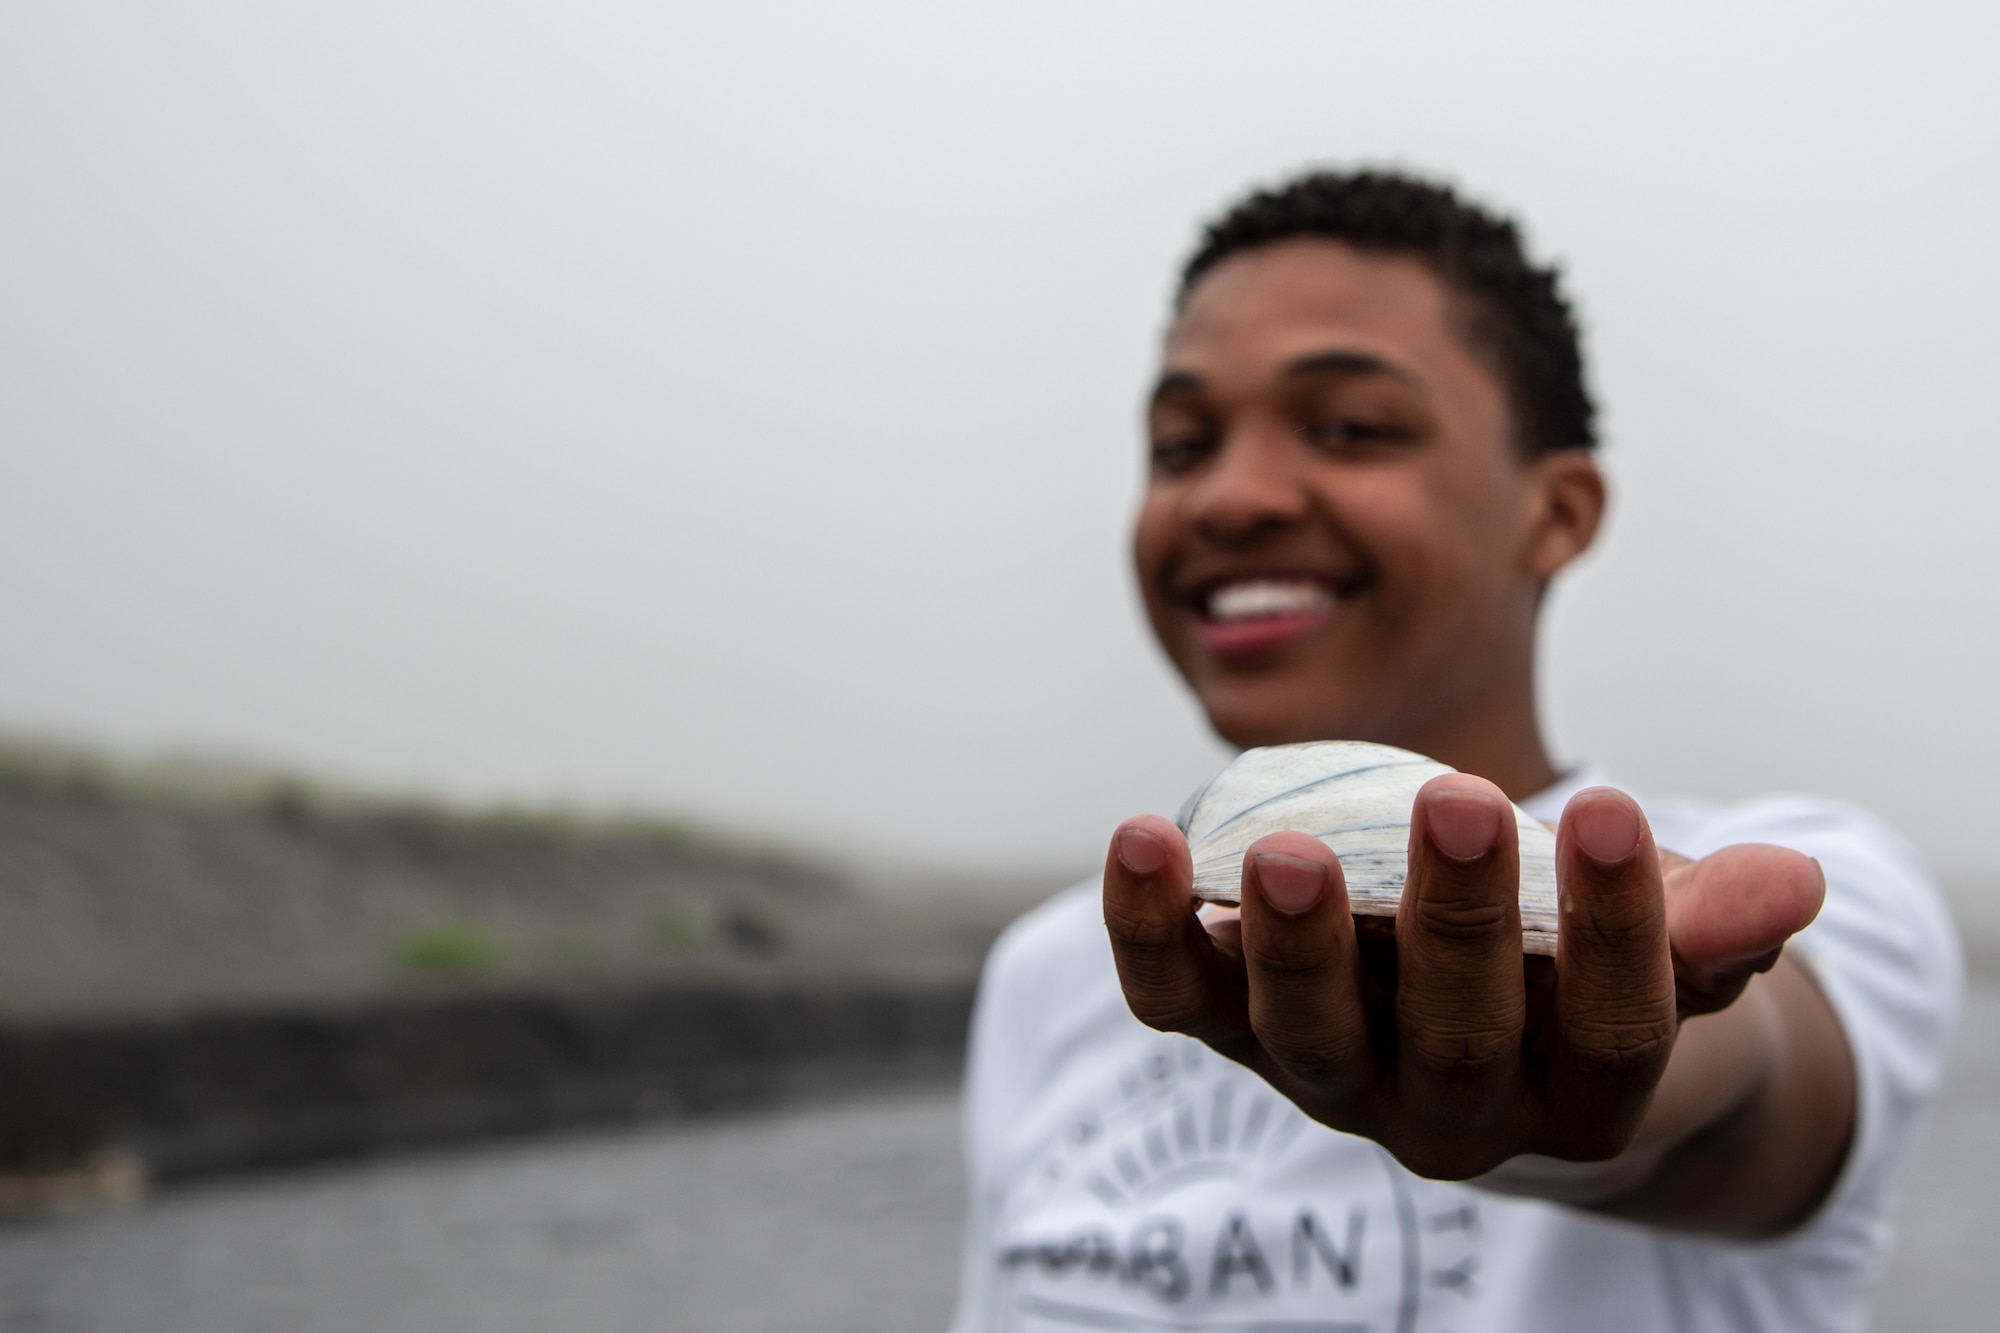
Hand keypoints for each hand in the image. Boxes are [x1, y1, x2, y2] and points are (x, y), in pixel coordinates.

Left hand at [1102, 776, 1826, 1182]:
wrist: (1485, 1017)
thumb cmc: (1587, 959)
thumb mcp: (1665, 940)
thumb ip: (1712, 923)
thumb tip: (1791, 884)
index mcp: (1573, 1100)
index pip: (1610, 1036)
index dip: (1621, 935)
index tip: (1621, 809)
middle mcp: (1447, 1116)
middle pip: (1453, 1040)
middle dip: (1458, 922)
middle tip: (1461, 802)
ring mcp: (1331, 1078)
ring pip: (1302, 1037)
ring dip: (1291, 946)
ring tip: (1280, 850)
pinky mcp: (1234, 1031)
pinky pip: (1179, 998)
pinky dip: (1148, 929)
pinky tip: (1139, 839)